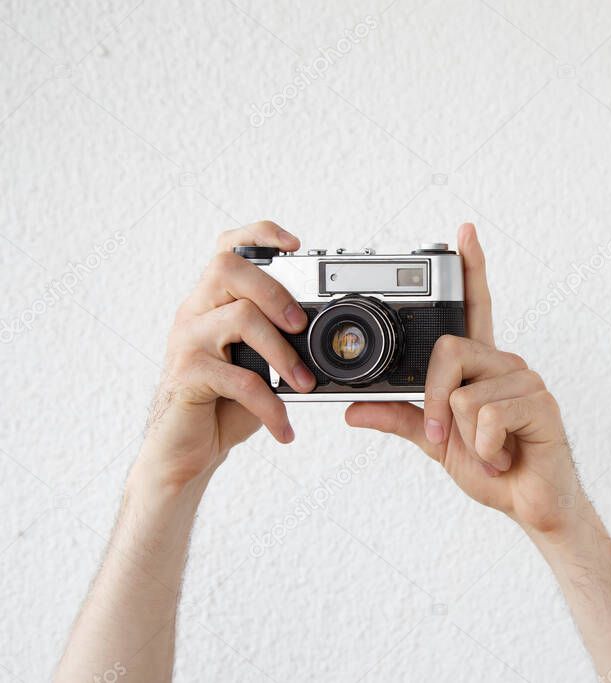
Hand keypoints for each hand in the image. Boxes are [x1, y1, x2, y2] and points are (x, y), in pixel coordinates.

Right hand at [137, 221, 315, 492]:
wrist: (185, 449)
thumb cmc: (224, 402)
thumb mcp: (258, 365)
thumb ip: (282, 342)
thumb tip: (330, 336)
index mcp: (213, 301)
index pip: (228, 249)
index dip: (259, 235)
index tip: (294, 244)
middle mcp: (195, 311)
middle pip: (229, 269)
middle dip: (274, 291)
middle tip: (300, 326)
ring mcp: (186, 340)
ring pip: (239, 317)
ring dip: (283, 353)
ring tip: (305, 384)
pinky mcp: (186, 375)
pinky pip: (239, 379)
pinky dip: (270, 405)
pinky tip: (284, 427)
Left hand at [345, 224, 580, 535]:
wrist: (530, 503)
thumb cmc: (492, 467)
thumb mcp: (436, 441)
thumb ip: (400, 418)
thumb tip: (352, 411)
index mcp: (482, 366)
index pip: (476, 306)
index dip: (471, 268)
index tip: (463, 232)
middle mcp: (505, 363)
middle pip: (450, 349)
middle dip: (436, 400)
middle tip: (446, 435)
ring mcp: (526, 380)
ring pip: (464, 393)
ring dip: (465, 436)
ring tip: (489, 451)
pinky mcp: (541, 403)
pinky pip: (487, 417)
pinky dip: (485, 448)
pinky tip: (505, 456)